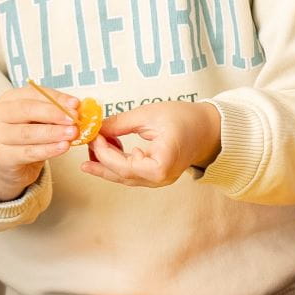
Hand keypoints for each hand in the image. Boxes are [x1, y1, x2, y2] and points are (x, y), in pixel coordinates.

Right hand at [0, 84, 75, 201]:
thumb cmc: (28, 136)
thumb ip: (54, 112)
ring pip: (27, 133)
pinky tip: (63, 147)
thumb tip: (75, 108)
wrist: (10, 165)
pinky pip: (28, 152)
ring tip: (72, 134)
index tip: (76, 104)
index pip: (33, 93)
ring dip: (53, 133)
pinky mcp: (2, 157)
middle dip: (53, 113)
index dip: (56, 98)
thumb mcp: (39, 120)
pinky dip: (48, 150)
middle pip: (27, 110)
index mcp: (8, 99)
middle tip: (74, 119)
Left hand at [82, 100, 221, 187]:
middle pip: (121, 175)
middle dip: (100, 161)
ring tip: (89, 155)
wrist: (209, 128)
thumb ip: (120, 123)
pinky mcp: (158, 176)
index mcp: (160, 164)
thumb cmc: (185, 119)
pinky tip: (108, 154)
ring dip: (106, 166)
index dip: (104, 151)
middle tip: (85, 149)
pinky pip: (133, 175)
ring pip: (125, 178)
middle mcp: (160, 178)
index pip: (122, 164)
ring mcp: (160, 180)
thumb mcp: (149, 115)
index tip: (94, 135)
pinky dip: (118, 165)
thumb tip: (97, 129)